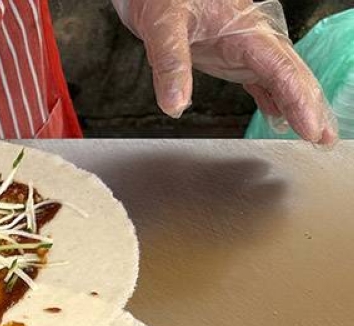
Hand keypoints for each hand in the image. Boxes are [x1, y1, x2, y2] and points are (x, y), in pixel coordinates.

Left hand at [113, 0, 337, 144]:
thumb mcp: (163, 25)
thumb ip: (170, 64)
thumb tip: (175, 105)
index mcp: (245, 29)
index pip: (281, 69)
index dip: (299, 100)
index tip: (310, 127)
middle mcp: (251, 39)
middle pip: (290, 75)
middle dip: (310, 106)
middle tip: (325, 137)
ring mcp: (241, 48)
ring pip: (279, 79)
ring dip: (297, 105)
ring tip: (313, 133)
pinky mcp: (229, 54)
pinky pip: (259, 80)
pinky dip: (272, 99)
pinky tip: (280, 117)